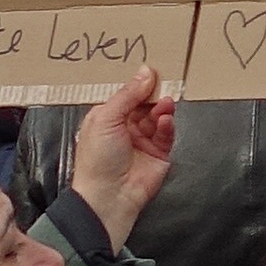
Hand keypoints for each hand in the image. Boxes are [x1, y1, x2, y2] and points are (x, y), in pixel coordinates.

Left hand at [65, 70, 177, 247]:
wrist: (109, 195)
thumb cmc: (97, 161)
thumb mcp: (106, 118)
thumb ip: (128, 94)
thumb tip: (144, 72)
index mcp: (107, 117)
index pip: (126, 94)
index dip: (138, 83)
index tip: (151, 70)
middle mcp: (125, 127)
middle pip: (144, 103)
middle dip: (153, 94)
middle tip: (164, 82)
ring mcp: (142, 140)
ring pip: (157, 116)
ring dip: (162, 108)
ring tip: (164, 104)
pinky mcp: (159, 153)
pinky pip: (167, 133)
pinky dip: (167, 125)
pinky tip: (165, 121)